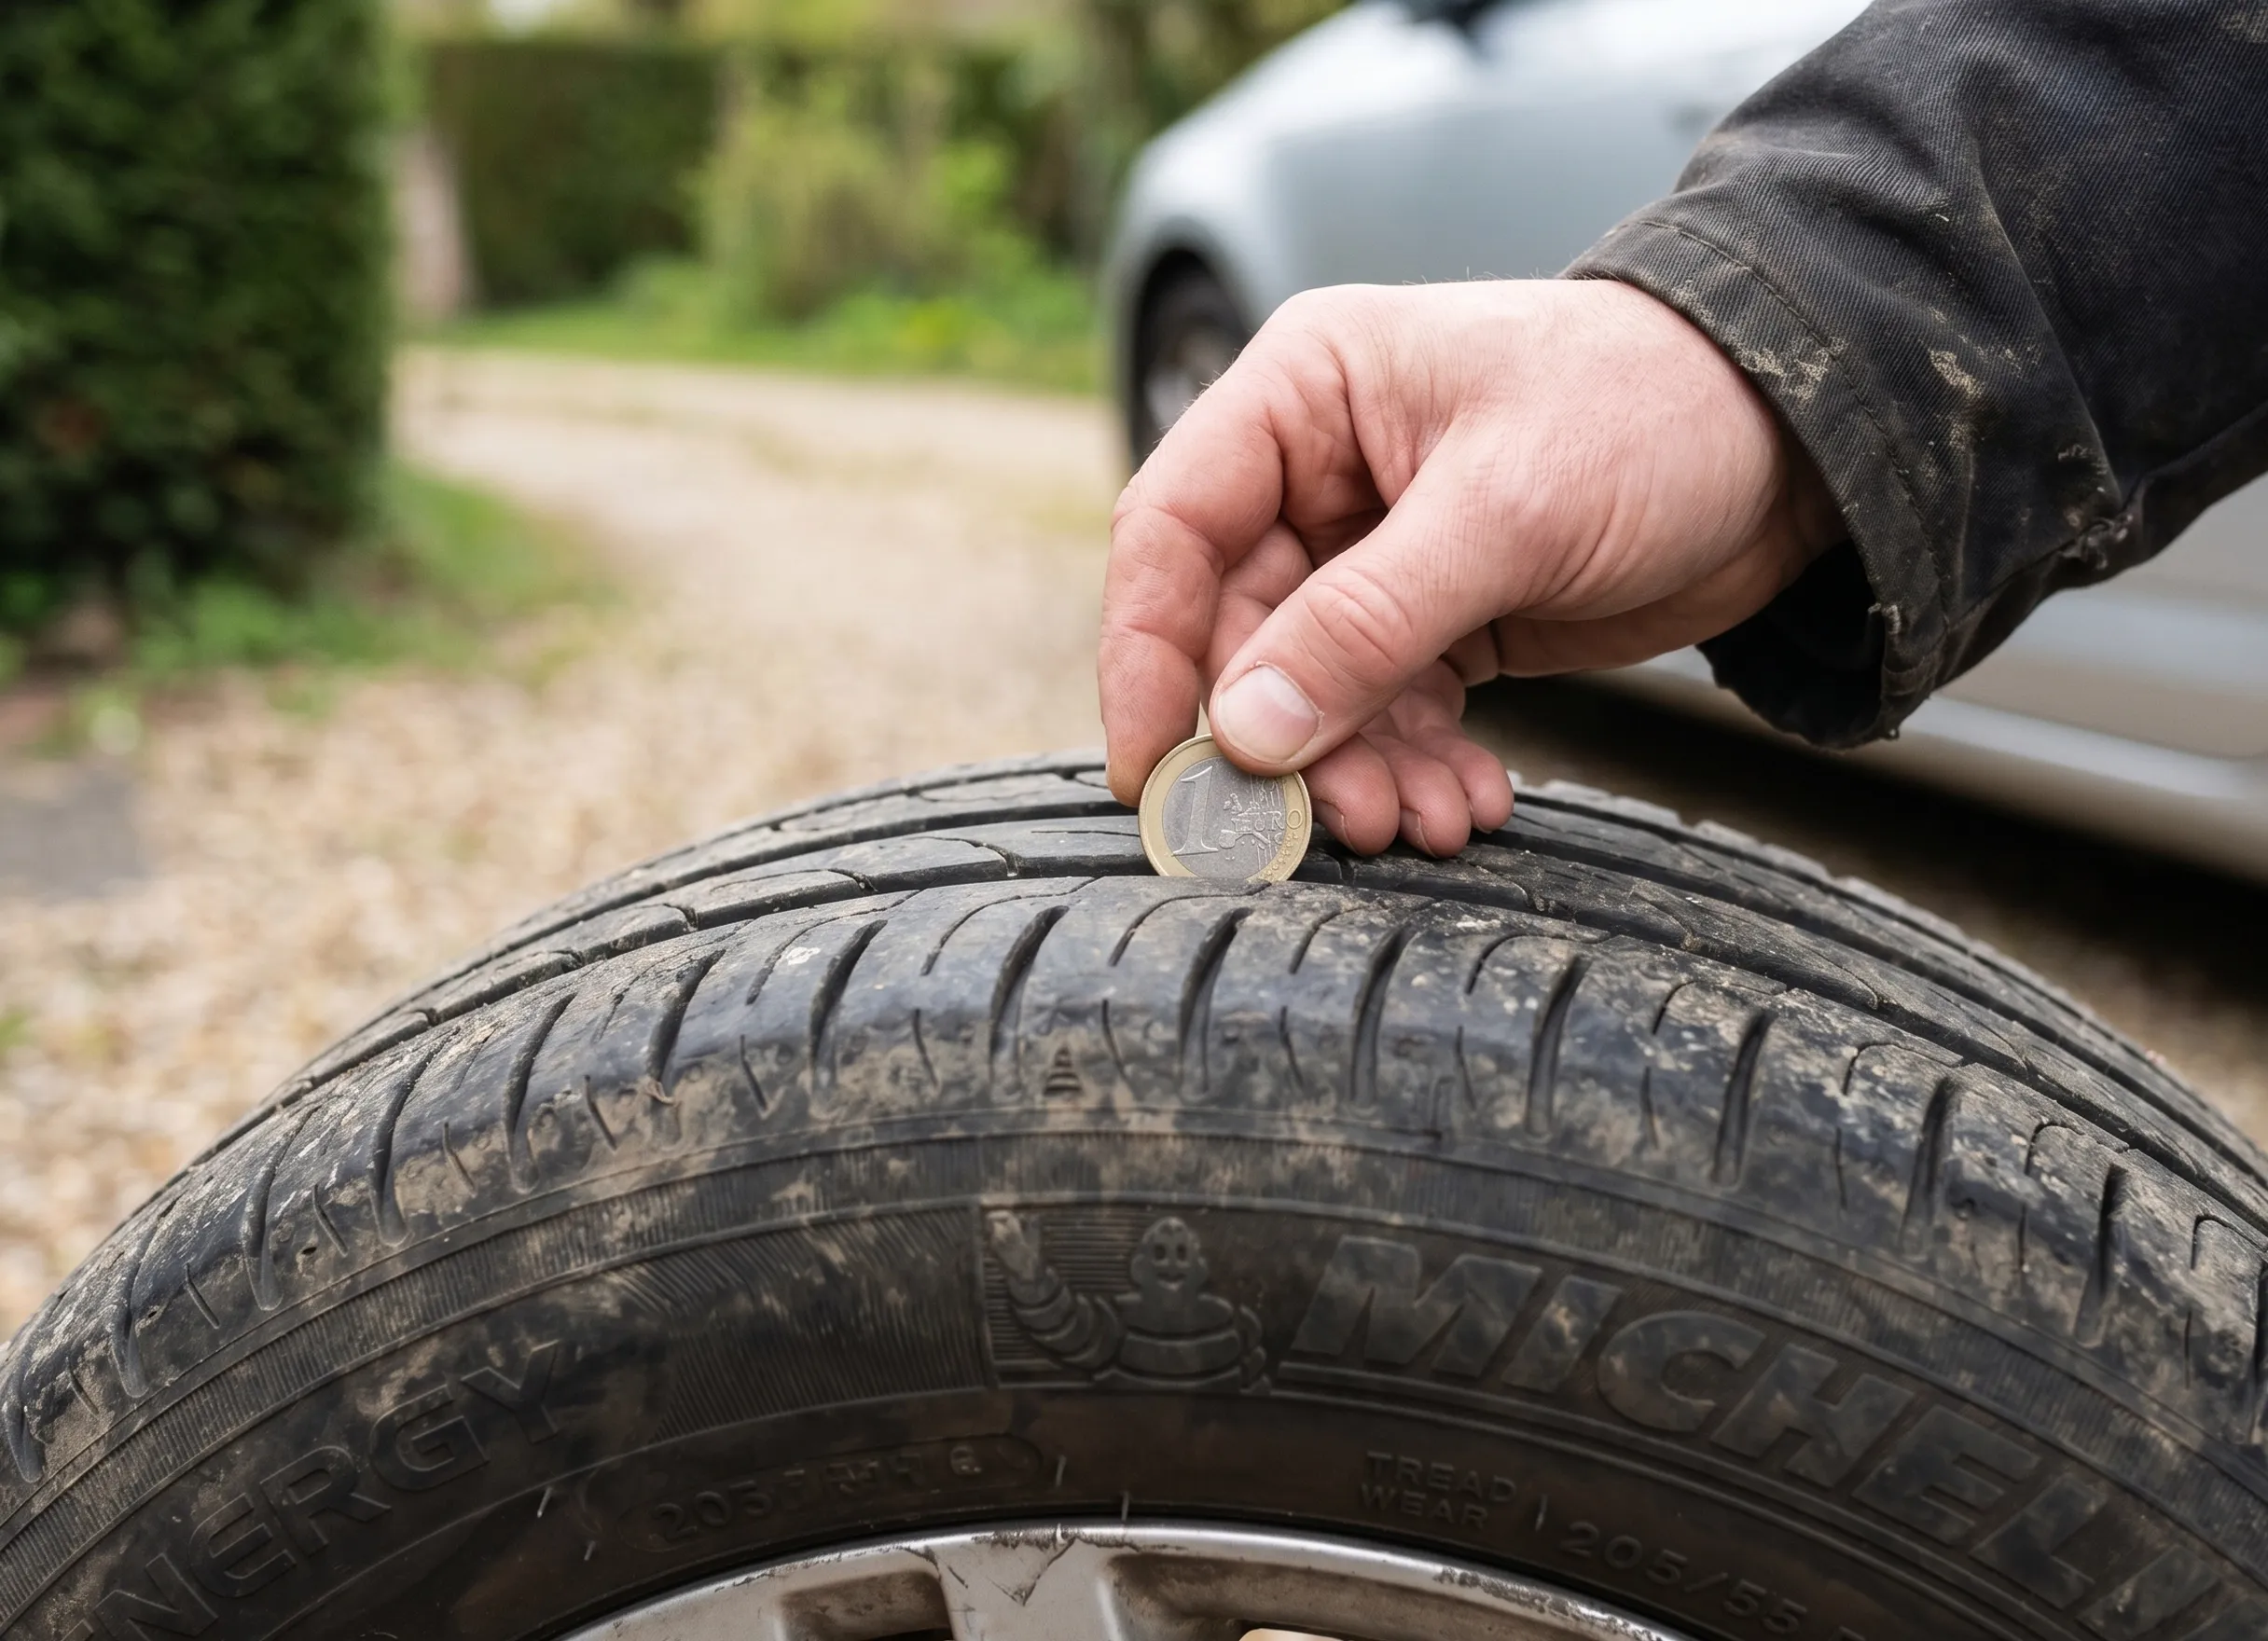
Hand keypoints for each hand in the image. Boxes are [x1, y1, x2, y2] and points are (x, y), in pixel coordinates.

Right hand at [1100, 278, 1838, 854]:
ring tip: (1427, 823)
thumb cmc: (1655, 411)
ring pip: (1314, 690)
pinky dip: (1418, 764)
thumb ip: (1366, 625)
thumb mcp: (1507, 511)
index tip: (1153, 770)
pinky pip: (1390, 710)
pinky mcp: (1438, 615)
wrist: (1801, 442)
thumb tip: (1243, 734)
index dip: (1145, 655)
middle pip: (1240, 633)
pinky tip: (1469, 801)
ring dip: (1361, 769)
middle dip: (1288, 741)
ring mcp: (1376, 549)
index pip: (1171, 530)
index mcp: (1305, 392)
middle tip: (1336, 823)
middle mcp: (1320, 470)